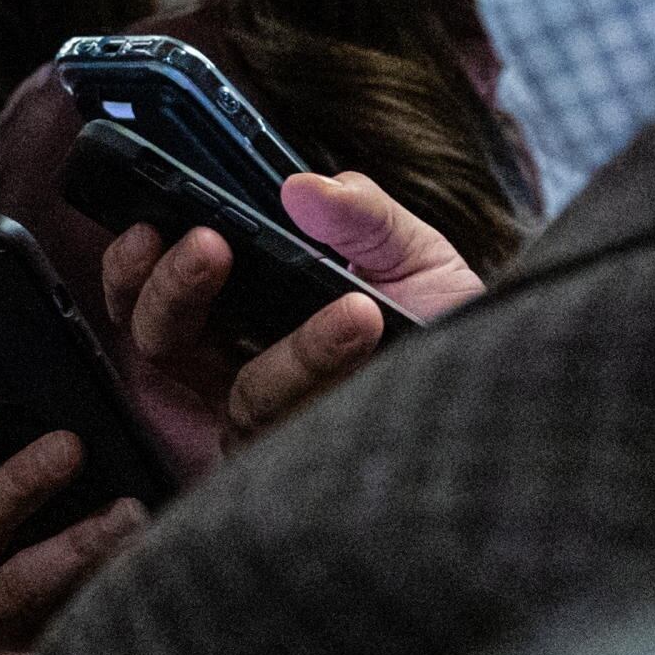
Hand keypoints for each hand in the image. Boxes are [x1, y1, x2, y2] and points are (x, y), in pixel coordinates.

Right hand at [98, 169, 473, 480]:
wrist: (520, 395)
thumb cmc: (451, 328)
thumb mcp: (415, 254)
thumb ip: (363, 214)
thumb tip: (302, 187)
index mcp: (245, 312)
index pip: (159, 289)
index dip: (135, 263)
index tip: (145, 223)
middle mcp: (242, 369)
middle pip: (160, 340)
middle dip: (171, 290)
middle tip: (209, 243)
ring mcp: (276, 423)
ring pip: (236, 393)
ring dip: (288, 349)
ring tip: (347, 303)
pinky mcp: (308, 467)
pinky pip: (296, 426)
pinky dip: (323, 366)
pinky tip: (360, 324)